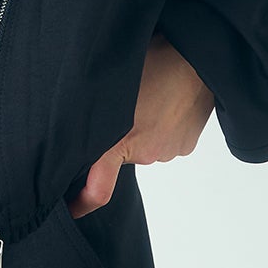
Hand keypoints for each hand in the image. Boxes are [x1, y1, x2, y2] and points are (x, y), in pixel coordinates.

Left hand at [68, 31, 214, 217]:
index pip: (98, 189)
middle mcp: (144, 154)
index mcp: (120, 141)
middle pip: (119, 154)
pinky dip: (159, 125)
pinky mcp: (185, 145)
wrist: (198, 56)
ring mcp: (168, 151)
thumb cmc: (153, 59)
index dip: (81, 204)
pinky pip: (163, 139)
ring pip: (142, 144)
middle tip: (120, 102)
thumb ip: (91, 111)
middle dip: (115, 136)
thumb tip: (75, 123)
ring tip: (147, 93)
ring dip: (139, 127)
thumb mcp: (110, 83)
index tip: (69, 210)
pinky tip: (163, 99)